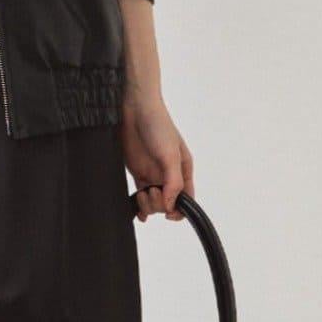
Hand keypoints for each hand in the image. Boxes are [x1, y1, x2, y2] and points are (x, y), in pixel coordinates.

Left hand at [119, 93, 194, 220]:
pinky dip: (139, 205)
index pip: (187, 199)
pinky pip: (141, 195)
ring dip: (147, 204)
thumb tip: (171, 205)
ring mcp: (153, 174)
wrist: (135, 110)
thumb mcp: (170, 155)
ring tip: (143, 194)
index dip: (178, 209)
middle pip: (168, 203)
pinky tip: (137, 208)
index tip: (168, 211)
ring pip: (154, 202)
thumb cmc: (158, 126)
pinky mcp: (138, 173)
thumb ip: (173, 182)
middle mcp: (169, 174)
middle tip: (152, 190)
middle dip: (160, 204)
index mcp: (183, 170)